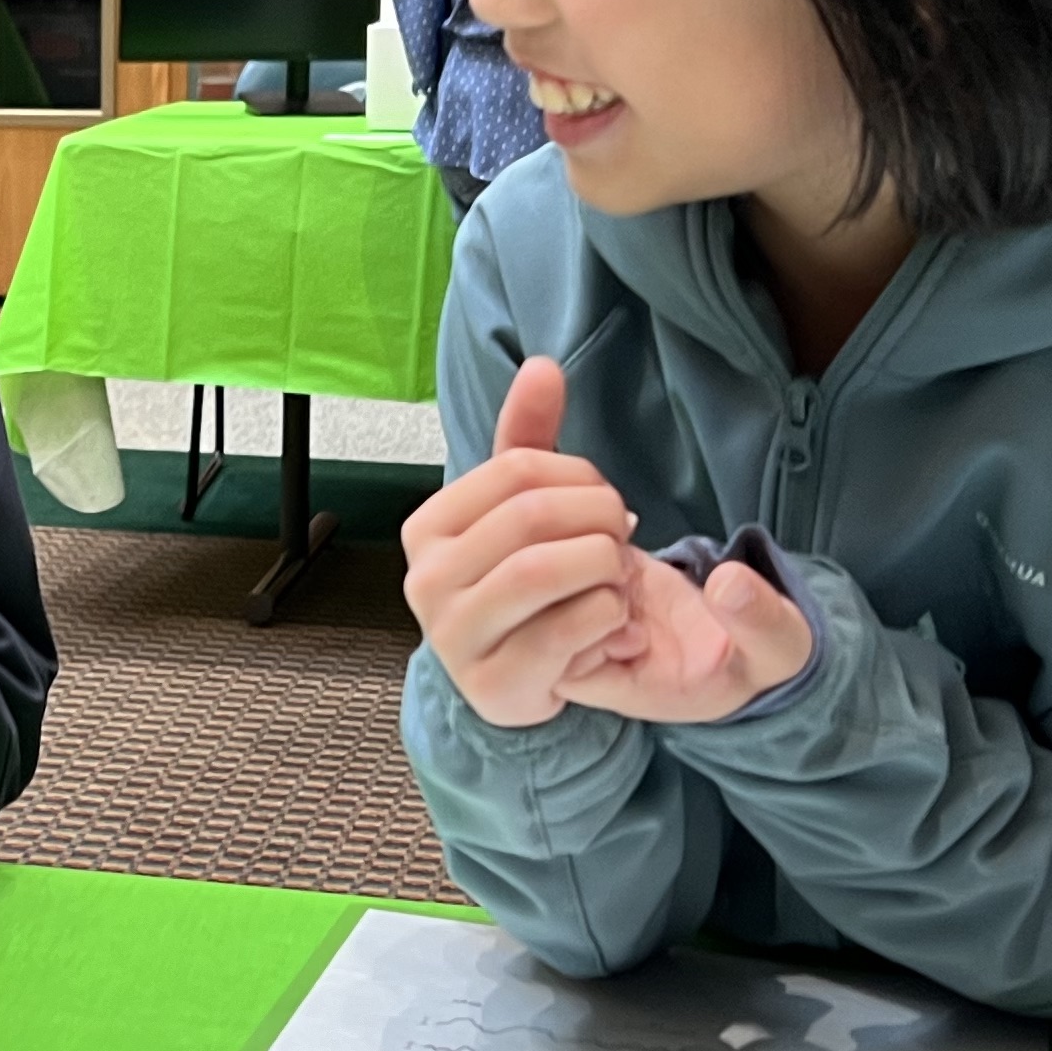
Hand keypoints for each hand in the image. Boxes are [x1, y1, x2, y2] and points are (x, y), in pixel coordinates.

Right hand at [402, 356, 814, 728]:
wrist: (512, 680)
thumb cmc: (514, 585)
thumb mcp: (516, 512)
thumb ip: (528, 438)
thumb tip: (543, 366)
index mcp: (428, 528)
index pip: (515, 470)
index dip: (578, 475)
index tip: (603, 497)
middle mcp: (427, 580)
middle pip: (531, 517)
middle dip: (598, 518)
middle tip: (625, 534)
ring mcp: (455, 636)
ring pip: (543, 571)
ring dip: (604, 565)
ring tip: (621, 574)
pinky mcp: (495, 684)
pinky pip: (565, 631)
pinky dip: (607, 615)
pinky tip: (616, 616)